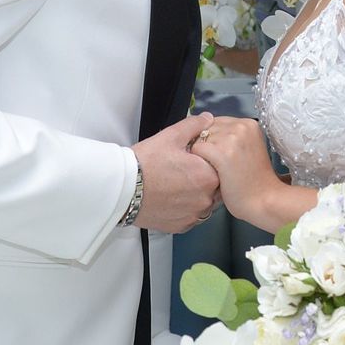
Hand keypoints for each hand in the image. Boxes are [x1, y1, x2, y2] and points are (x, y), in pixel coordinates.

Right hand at [132, 113, 219, 232]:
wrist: (123, 189)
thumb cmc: (145, 163)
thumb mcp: (170, 136)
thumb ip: (194, 126)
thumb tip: (208, 119)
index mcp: (207, 176)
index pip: (221, 168)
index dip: (207, 160)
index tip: (194, 158)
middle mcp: (205, 200)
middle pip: (214, 187)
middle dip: (203, 178)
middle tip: (182, 171)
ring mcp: (193, 215)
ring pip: (203, 203)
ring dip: (196, 194)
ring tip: (175, 185)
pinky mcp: (181, 226)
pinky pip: (190, 216)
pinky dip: (184, 208)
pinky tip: (171, 198)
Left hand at [189, 116, 278, 226]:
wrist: (264, 200)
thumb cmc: (253, 180)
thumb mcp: (247, 148)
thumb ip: (230, 136)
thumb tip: (203, 130)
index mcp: (249, 123)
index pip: (216, 122)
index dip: (213, 139)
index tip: (221, 155)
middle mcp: (241, 126)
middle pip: (207, 128)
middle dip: (207, 145)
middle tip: (220, 165)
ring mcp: (232, 138)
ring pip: (200, 138)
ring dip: (202, 154)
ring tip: (218, 169)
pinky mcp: (222, 152)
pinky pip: (197, 149)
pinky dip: (198, 162)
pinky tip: (212, 172)